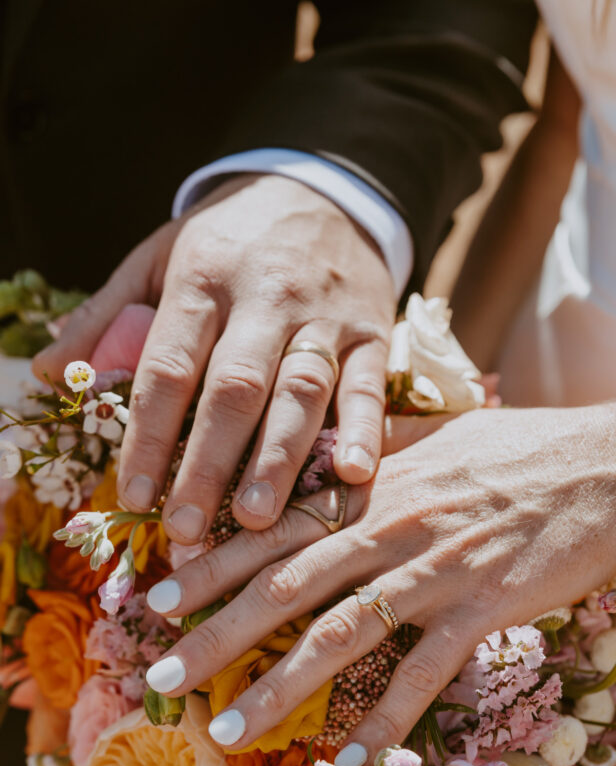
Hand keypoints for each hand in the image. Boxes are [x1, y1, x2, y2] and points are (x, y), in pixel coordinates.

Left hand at [33, 174, 394, 541]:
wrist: (324, 190)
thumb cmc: (230, 238)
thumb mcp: (159, 255)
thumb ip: (106, 314)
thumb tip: (46, 371)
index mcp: (202, 279)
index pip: (168, 366)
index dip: (149, 435)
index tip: (134, 496)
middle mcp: (265, 297)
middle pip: (234, 389)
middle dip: (209, 464)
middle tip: (187, 528)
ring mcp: (324, 315)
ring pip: (301, 392)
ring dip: (279, 460)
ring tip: (255, 520)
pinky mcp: (372, 330)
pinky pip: (370, 383)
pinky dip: (365, 429)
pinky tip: (356, 474)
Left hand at [143, 397, 615, 765]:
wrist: (607, 466)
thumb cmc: (519, 449)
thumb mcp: (434, 435)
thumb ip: (373, 453)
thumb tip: (328, 459)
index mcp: (372, 485)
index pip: (273, 527)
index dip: (211, 564)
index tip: (160, 596)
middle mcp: (390, 527)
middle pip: (286, 585)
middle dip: (216, 631)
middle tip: (160, 671)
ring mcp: (435, 570)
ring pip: (340, 634)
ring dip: (278, 685)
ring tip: (227, 728)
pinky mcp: (482, 608)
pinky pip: (423, 673)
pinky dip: (386, 720)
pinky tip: (352, 761)